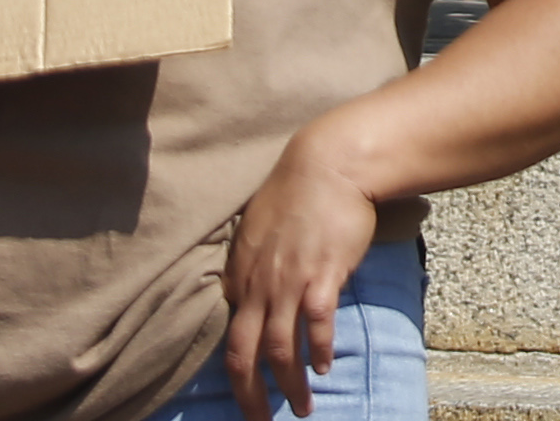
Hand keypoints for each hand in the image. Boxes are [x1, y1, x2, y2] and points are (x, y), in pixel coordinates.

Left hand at [219, 123, 389, 417]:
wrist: (330, 163)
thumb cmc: (297, 190)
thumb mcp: (259, 229)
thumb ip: (253, 264)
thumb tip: (254, 293)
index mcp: (240, 274)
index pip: (229, 336)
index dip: (237, 371)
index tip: (249, 391)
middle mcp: (258, 284)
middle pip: (243, 355)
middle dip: (250, 396)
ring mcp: (289, 282)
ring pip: (278, 349)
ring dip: (289, 385)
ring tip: (302, 407)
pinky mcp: (322, 276)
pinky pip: (315, 326)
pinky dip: (317, 352)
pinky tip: (322, 367)